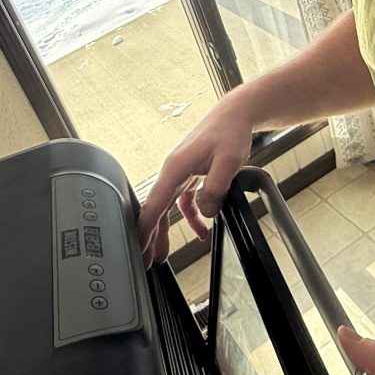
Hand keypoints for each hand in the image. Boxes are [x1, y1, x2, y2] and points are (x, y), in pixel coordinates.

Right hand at [136, 90, 259, 265]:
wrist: (235, 114)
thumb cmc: (229, 131)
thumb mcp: (228, 162)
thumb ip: (215, 190)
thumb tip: (205, 213)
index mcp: (175, 168)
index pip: (154, 204)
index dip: (144, 228)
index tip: (138, 247)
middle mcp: (172, 171)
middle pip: (155, 209)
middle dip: (149, 236)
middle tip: (145, 260)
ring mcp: (180, 173)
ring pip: (167, 208)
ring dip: (165, 231)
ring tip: (163, 254)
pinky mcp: (190, 175)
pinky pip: (183, 201)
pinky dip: (190, 217)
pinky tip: (200, 229)